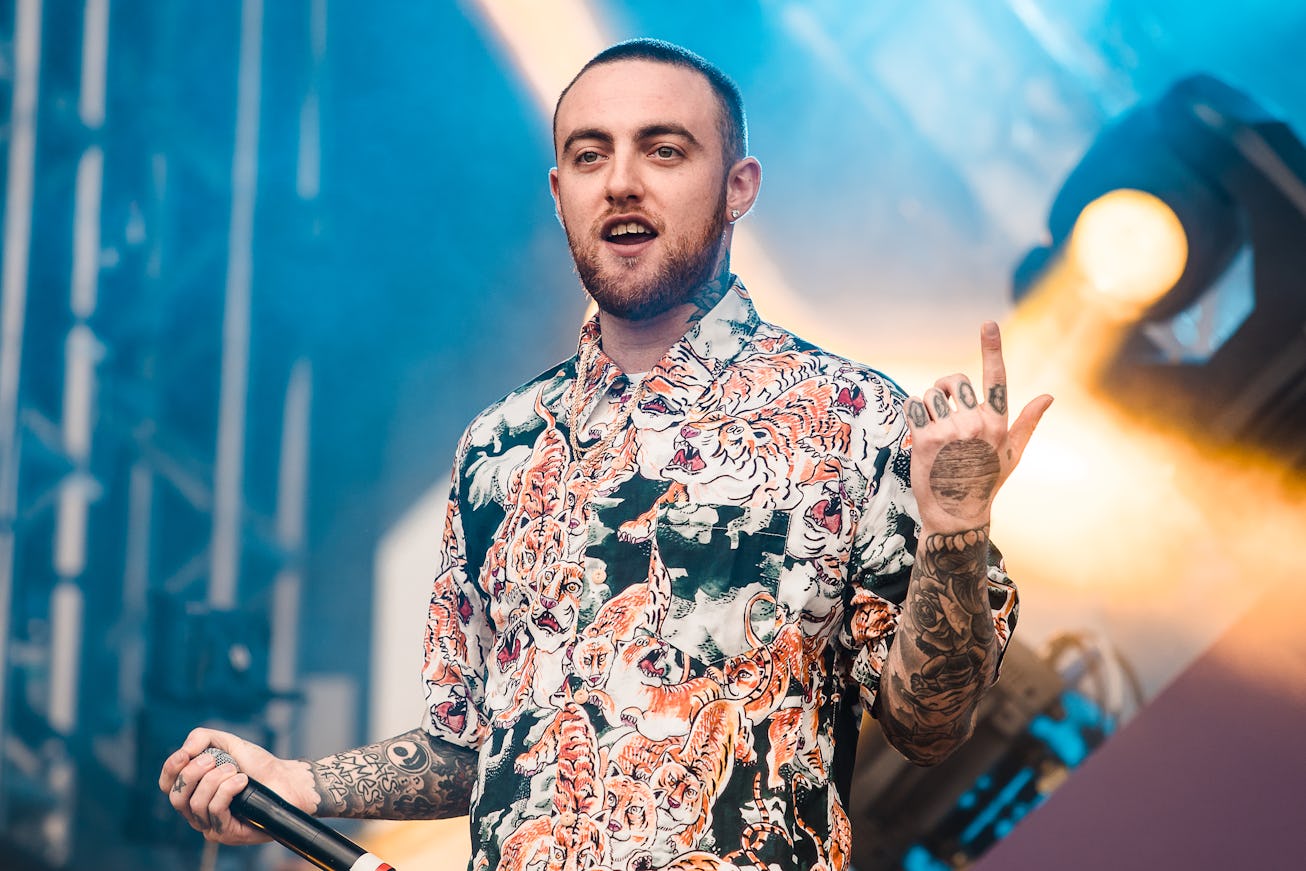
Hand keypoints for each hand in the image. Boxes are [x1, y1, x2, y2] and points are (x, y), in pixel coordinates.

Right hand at [158, 727, 316, 844]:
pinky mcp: (226, 832)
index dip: (171, 769)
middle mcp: (197, 811)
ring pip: (196, 804)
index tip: (186, 754)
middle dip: (192, 774)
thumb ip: (202, 738)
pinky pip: (215, 811)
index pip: (167, 785)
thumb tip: (184, 751)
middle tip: (215, 759)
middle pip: (176, 797)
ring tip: (235, 770)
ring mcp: (210, 824)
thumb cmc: (257, 765)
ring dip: (215, 780)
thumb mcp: (228, 744)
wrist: (286, 780)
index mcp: (193, 790)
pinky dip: (227, 789)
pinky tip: (242, 781)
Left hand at [903, 321, 1051, 531]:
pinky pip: (913, 406)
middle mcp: (977, 424)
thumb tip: (1049, 396)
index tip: (988, 324)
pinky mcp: (926, 440)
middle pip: (954, 382)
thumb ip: (1027, 422)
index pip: (996, 378)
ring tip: (934, 430)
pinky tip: (920, 432)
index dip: (992, 348)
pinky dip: (912, 414)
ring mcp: (951, 431)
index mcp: (998, 423)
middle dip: (946, 392)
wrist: (957, 515)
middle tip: (946, 414)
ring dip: (928, 406)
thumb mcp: (1012, 453)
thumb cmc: (986, 482)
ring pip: (930, 394)